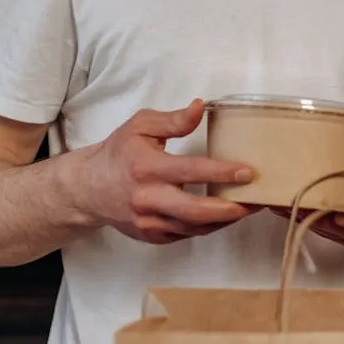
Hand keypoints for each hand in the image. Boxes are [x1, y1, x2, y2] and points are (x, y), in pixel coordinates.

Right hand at [73, 99, 259, 244]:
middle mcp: (147, 198)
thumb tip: (200, 108)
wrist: (88, 189)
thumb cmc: (118, 153)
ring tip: (248, 208)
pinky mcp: (151, 236)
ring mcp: (148, 221)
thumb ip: (173, 120)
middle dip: (230, 209)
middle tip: (255, 201)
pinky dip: (207, 227)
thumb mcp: (141, 126)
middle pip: (195, 211)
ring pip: (194, 228)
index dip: (222, 173)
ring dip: (224, 221)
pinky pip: (186, 235)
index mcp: (147, 168)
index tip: (248, 172)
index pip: (191, 171)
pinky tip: (224, 216)